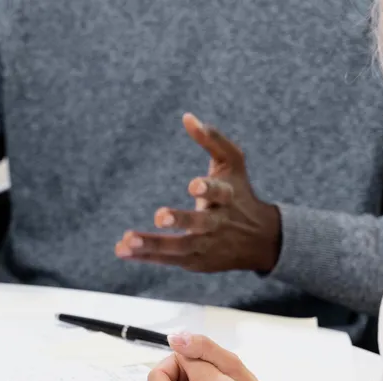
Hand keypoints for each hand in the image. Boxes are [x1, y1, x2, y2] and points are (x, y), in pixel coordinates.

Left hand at [115, 113, 281, 272]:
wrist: (260, 240)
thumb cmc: (239, 194)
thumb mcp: (233, 164)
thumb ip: (212, 140)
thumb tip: (187, 117)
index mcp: (229, 197)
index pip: (221, 192)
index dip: (208, 189)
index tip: (193, 185)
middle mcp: (218, 223)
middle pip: (199, 224)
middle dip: (180, 220)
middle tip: (160, 216)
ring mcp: (206, 245)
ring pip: (179, 248)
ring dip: (152, 244)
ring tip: (127, 240)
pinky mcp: (194, 261)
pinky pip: (167, 260)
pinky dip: (145, 256)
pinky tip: (122, 250)